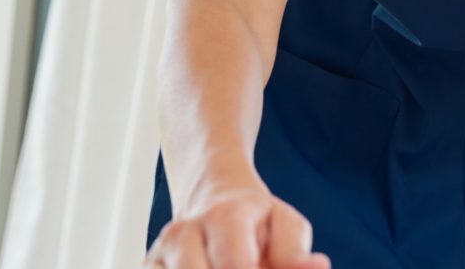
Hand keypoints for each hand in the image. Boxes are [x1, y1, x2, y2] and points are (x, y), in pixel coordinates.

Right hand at [143, 184, 329, 268]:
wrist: (212, 204)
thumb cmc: (256, 221)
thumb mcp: (286, 225)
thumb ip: (297, 251)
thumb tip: (318, 267)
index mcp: (224, 217)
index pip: (234, 265)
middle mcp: (182, 234)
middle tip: (256, 268)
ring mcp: (158, 255)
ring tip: (237, 265)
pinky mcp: (146, 268)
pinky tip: (210, 268)